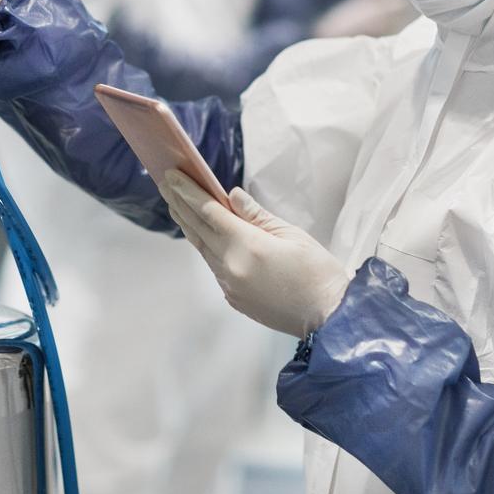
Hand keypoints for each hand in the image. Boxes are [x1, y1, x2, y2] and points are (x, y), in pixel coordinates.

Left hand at [160, 171, 349, 336]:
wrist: (328, 316)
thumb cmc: (318, 271)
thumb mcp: (292, 234)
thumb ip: (256, 215)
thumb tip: (230, 196)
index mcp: (247, 245)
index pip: (209, 212)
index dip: (188, 192)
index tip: (172, 176)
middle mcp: (231, 266)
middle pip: (198, 229)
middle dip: (180, 204)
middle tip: (165, 184)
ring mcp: (230, 285)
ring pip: (204, 249)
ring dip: (189, 226)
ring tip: (176, 206)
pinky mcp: (234, 298)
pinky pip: (215, 267)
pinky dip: (207, 247)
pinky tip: (204, 236)